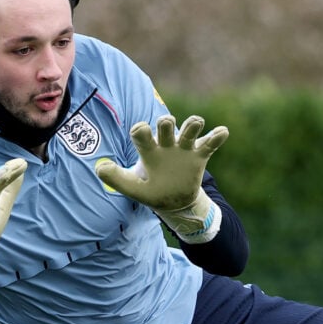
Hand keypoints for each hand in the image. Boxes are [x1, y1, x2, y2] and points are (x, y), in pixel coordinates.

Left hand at [97, 115, 227, 241]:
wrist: (174, 201)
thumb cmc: (151, 190)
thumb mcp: (134, 188)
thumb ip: (117, 179)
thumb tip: (100, 168)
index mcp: (148, 149)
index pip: (142, 133)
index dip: (141, 130)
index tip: (141, 130)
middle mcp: (166, 144)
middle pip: (166, 125)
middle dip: (166, 122)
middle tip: (166, 123)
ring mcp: (184, 148)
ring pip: (190, 129)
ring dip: (192, 124)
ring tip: (195, 122)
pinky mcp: (199, 155)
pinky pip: (210, 143)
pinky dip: (217, 136)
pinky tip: (222, 131)